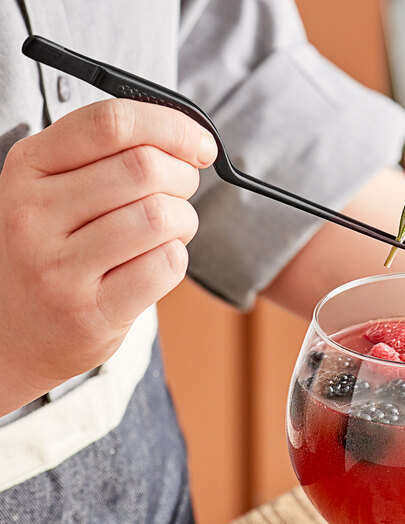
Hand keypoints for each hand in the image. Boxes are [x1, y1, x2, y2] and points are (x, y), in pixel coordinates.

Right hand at [0, 99, 216, 412]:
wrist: (14, 333)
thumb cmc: (52, 252)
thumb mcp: (54, 191)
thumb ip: (107, 158)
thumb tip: (185, 141)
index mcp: (29, 168)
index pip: (111, 123)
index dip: (171, 127)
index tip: (201, 145)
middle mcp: (34, 214)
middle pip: (145, 169)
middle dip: (183, 178)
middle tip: (181, 194)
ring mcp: (59, 268)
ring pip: (161, 217)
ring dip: (184, 221)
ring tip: (168, 231)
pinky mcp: (90, 313)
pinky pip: (165, 266)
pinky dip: (176, 258)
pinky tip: (156, 262)